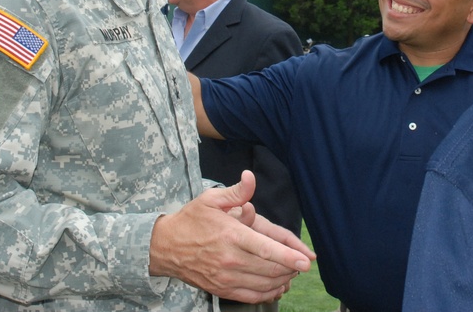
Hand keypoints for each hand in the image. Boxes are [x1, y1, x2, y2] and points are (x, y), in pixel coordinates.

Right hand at [150, 171, 314, 302]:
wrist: (165, 247)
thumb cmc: (191, 220)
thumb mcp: (211, 199)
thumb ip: (236, 191)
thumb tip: (250, 177)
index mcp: (231, 236)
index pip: (266, 249)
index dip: (289, 256)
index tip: (306, 261)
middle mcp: (230, 260)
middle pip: (269, 269)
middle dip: (291, 268)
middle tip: (303, 262)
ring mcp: (225, 278)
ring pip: (264, 284)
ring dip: (283, 279)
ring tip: (293, 271)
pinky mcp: (222, 290)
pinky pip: (252, 296)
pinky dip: (269, 293)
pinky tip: (278, 286)